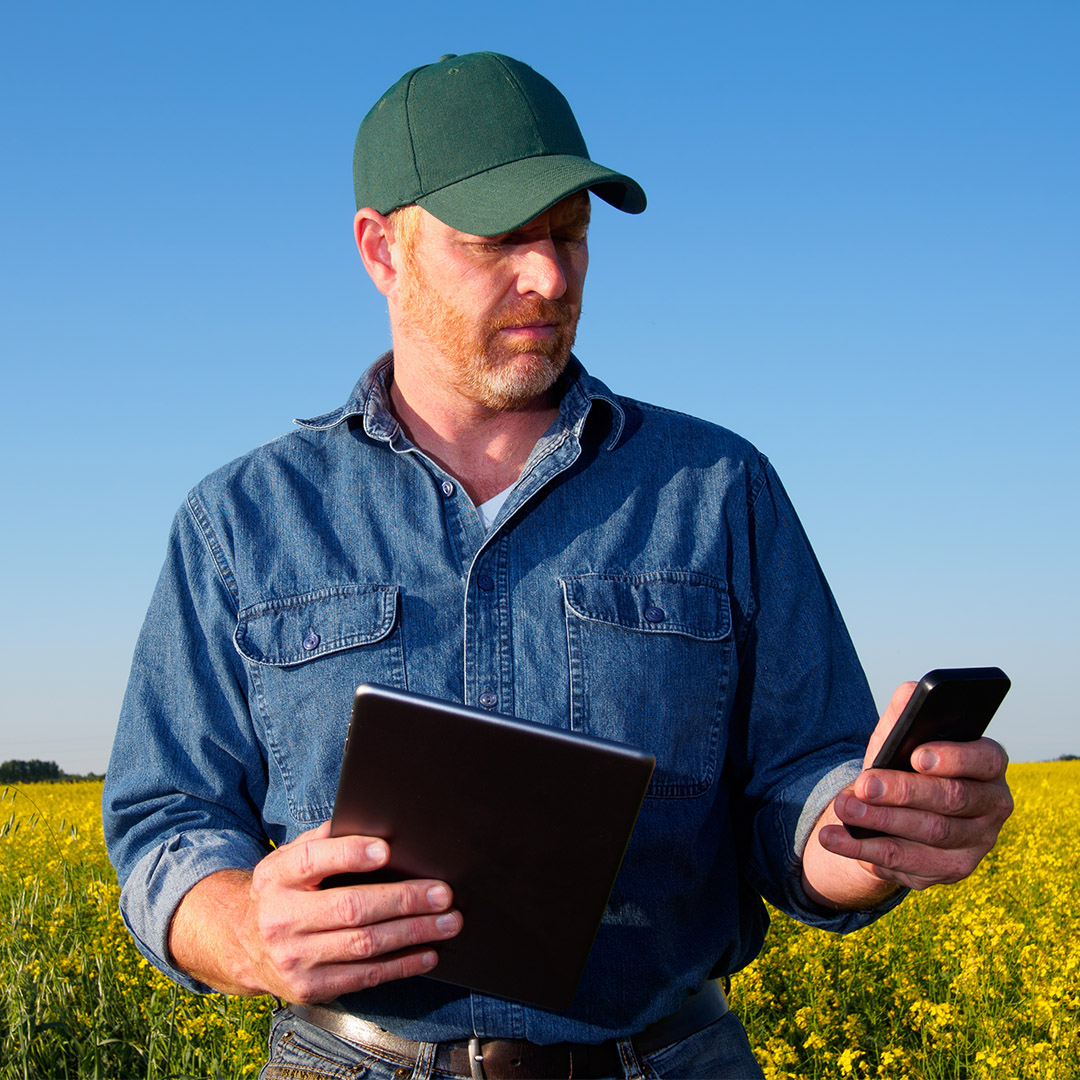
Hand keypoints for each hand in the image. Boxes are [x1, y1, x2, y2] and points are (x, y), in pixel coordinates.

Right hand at [169, 822, 461, 1000]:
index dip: (350, 854)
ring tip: (448, 922)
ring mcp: (295, 958)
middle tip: (442, 893)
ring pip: (364, 945)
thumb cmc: (284, 891)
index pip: (312, 860)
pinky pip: (364, 976)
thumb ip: (324, 840)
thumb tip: (373, 823)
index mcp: (277, 877)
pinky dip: (401, 965)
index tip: (386, 850)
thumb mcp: (289, 859)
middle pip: (350, 908)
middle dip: (403, 900)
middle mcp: (282, 919)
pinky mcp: (309, 989)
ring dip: (413, 933)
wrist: (242, 945)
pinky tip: (427, 952)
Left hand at [818, 683, 1013, 891]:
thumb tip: (910, 692)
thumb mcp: (901, 737)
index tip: (916, 755)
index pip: (985, 759)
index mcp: (988, 765)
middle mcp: (992, 805)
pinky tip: (835, 839)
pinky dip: (866, 850)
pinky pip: (908, 863)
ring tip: (843, 809)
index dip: (954, 758)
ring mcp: (976, 843)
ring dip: (880, 822)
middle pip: (951, 800)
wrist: (894, 812)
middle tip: (864, 785)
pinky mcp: (951, 870)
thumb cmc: (902, 764)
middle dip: (903, 792)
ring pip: (929, 834)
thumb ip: (908, 712)